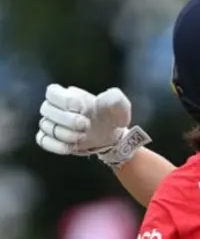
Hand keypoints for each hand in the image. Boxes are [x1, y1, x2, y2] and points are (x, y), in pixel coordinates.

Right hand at [36, 84, 150, 166]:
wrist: (109, 135)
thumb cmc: (112, 116)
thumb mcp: (119, 106)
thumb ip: (114, 98)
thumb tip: (104, 97)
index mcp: (69, 95)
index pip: (52, 92)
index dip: (65, 100)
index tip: (83, 108)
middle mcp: (56, 108)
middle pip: (46, 109)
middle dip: (67, 119)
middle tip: (86, 125)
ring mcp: (51, 123)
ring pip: (46, 126)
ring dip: (65, 134)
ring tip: (83, 137)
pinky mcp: (50, 139)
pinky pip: (43, 140)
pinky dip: (57, 145)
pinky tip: (73, 146)